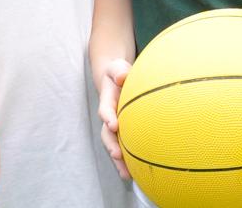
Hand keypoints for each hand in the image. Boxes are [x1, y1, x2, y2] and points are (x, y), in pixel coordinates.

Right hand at [96, 60, 130, 178]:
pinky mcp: (123, 132)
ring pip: (115, 146)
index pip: (105, 110)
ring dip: (119, 160)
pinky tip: (136, 173)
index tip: (113, 124)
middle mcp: (109, 117)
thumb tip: (123, 76)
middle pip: (107, 134)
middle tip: (117, 155)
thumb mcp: (117, 68)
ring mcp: (115, 126)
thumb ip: (119, 71)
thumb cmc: (119, 73)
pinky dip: (128, 160)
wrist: (117, 79)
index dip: (108, 117)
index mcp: (107, 101)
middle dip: (111, 145)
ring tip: (126, 174)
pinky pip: (125, 147)